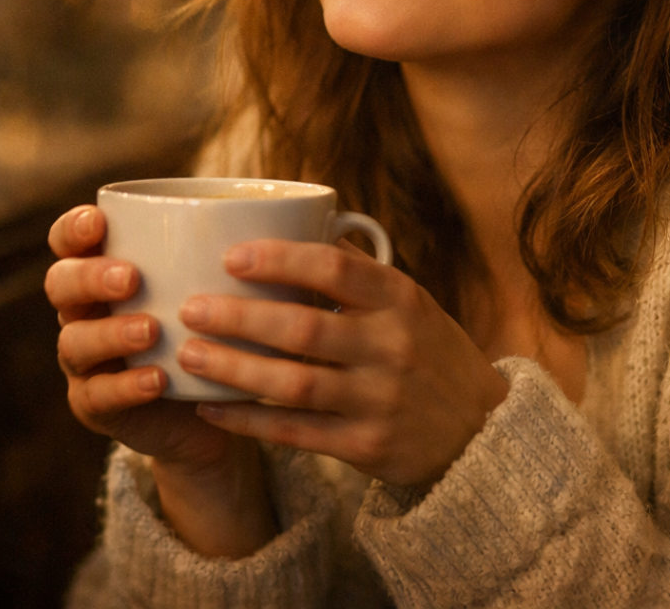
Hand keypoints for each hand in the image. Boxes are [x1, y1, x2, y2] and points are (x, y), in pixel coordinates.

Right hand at [45, 205, 277, 556]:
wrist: (222, 408)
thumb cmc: (228, 326)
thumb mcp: (235, 286)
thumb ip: (250, 251)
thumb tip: (322, 215)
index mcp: (113, 267)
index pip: (73, 239)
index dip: (75, 227)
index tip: (100, 220)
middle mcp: (90, 310)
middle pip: (62, 285)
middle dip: (91, 276)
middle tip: (131, 277)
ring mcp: (90, 361)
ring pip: (75, 342)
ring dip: (111, 332)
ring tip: (151, 328)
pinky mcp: (100, 407)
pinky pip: (99, 397)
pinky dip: (127, 386)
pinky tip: (157, 379)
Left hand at [175, 238, 509, 486]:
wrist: (481, 431)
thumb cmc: (431, 352)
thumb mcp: (412, 303)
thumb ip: (362, 271)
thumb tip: (306, 222)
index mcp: (401, 298)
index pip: (335, 267)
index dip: (280, 259)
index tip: (231, 256)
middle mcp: (392, 346)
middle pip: (303, 328)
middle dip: (239, 316)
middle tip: (190, 307)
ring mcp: (380, 399)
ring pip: (292, 383)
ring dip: (233, 369)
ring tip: (188, 354)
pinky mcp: (367, 447)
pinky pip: (295, 432)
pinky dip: (249, 421)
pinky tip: (212, 408)